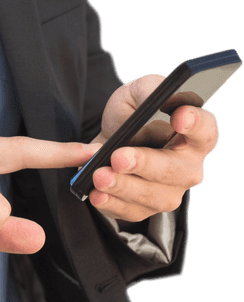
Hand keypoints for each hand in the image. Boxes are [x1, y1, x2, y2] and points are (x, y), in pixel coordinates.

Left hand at [88, 75, 218, 222]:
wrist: (109, 138)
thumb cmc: (132, 114)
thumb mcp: (138, 93)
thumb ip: (150, 90)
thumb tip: (157, 96)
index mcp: (193, 134)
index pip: (205, 131)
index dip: (195, 124)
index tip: (179, 117)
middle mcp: (188, 166)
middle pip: (177, 170)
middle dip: (146, 164)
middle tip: (119, 157)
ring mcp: (170, 190)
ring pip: (154, 196)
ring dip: (124, 187)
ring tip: (99, 175)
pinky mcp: (147, 207)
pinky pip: (133, 211)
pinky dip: (113, 203)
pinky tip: (97, 194)